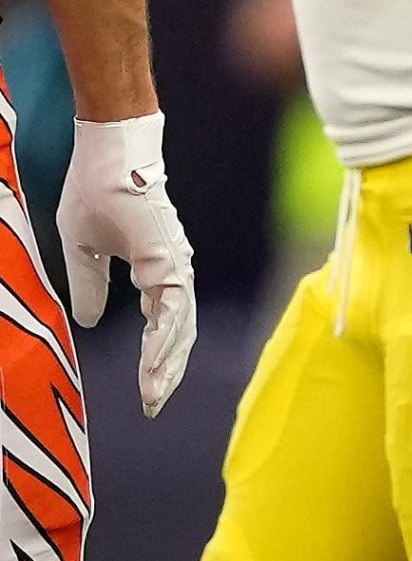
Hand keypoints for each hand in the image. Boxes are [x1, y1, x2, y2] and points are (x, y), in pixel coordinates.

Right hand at [57, 114, 196, 416]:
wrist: (106, 154)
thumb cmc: (95, 192)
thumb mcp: (83, 250)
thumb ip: (90, 286)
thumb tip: (91, 323)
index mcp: (155, 267)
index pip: (163, 321)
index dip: (157, 355)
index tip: (147, 390)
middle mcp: (171, 268)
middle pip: (178, 330)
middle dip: (167, 369)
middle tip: (153, 406)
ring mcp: (173, 261)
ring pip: (179, 323)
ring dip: (168, 362)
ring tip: (154, 396)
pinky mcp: (167, 256)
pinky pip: (171, 305)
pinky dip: (166, 337)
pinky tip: (157, 363)